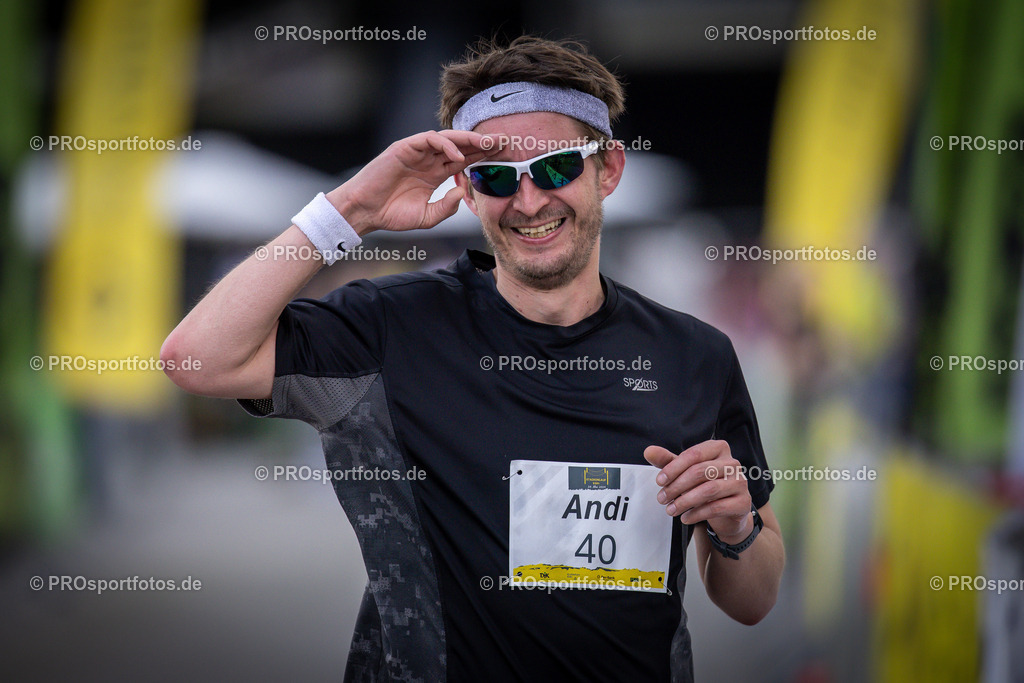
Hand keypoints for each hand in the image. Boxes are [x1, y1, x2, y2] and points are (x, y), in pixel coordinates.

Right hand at [326, 130, 502, 234]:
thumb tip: (462, 193)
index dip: (483, 158)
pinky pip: (429, 140)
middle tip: (505, 143)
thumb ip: (446, 208)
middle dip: (482, 145)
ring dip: (468, 140)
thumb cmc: (391, 214)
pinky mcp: (404, 147)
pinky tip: (458, 155)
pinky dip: (445, 145)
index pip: (464, 161)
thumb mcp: (427, 217)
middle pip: (460, 147)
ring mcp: (416, 152)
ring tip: (487, 144)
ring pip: (447, 139)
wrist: (364, 212)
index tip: (504, 157)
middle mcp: (428, 160)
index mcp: (434, 174)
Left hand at [644, 441, 752, 543]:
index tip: (659, 481)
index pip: (694, 454)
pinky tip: (685, 518)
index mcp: (719, 449)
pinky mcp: (743, 503)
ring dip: (685, 501)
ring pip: (708, 490)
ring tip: (670, 510)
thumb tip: (648, 451)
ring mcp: (740, 482)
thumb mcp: (685, 471)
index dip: (674, 468)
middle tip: (662, 498)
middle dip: (677, 486)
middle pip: (700, 471)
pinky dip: (697, 514)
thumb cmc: (704, 485)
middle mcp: (732, 463)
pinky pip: (716, 507)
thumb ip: (668, 461)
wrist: (728, 512)